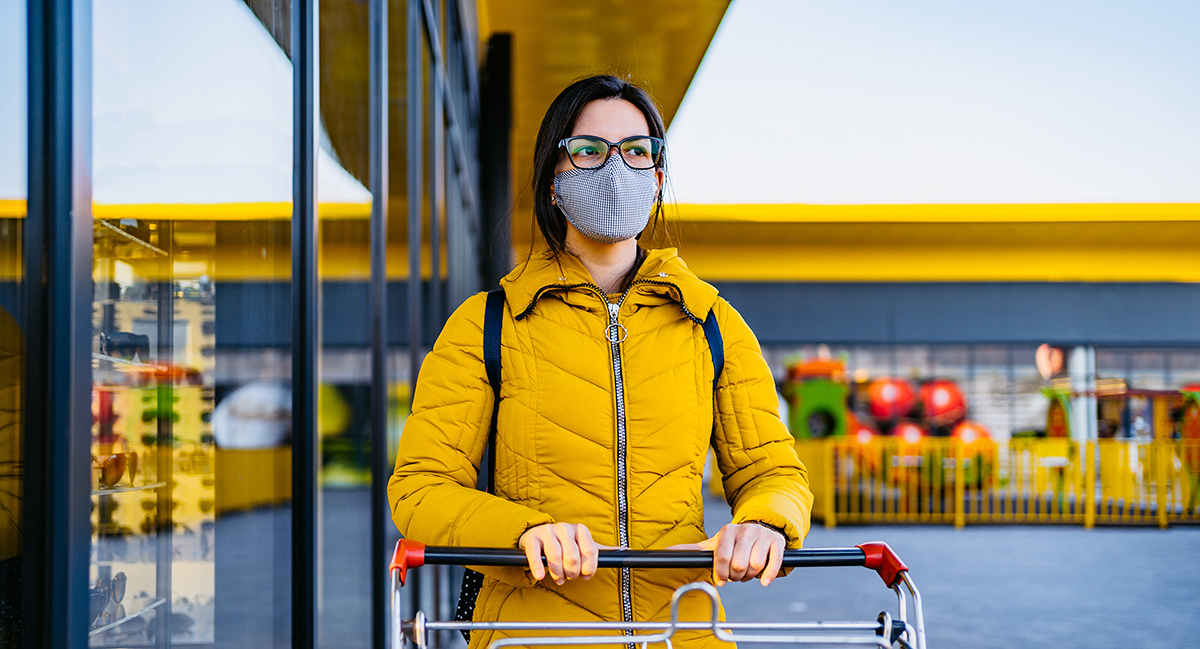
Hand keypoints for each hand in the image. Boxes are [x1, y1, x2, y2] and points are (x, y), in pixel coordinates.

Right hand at [518, 523, 607, 584]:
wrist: (538, 535)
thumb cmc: (565, 544)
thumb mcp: (583, 545)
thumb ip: (602, 550)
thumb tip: (627, 551)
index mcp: (580, 529)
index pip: (590, 550)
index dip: (589, 567)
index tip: (585, 575)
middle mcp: (565, 528)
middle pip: (572, 555)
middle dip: (572, 572)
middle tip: (570, 577)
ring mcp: (547, 531)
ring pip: (554, 555)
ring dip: (557, 572)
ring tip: (559, 578)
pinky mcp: (532, 538)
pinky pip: (535, 554)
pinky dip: (538, 567)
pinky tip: (540, 576)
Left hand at [669, 523, 785, 586]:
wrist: (760, 528)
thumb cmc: (734, 542)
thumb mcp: (713, 544)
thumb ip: (692, 550)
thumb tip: (666, 552)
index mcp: (727, 531)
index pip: (722, 557)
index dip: (721, 573)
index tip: (722, 580)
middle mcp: (745, 531)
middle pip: (738, 564)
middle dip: (736, 576)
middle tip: (736, 575)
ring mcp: (762, 535)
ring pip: (755, 565)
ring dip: (751, 576)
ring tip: (748, 573)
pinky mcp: (777, 542)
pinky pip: (774, 563)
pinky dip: (768, 575)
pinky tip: (763, 580)